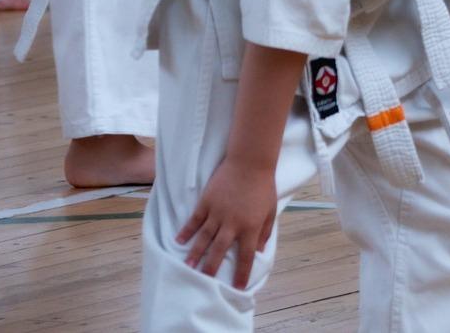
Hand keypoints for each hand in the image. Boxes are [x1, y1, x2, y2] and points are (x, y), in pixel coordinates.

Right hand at [178, 157, 278, 289]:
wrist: (250, 162)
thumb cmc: (263, 186)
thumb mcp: (270, 210)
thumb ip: (265, 231)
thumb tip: (260, 251)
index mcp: (250, 227)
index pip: (246, 256)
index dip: (241, 273)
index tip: (237, 287)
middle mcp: (233, 223)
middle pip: (220, 250)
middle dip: (212, 268)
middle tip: (204, 281)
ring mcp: (218, 213)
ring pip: (204, 238)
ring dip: (195, 253)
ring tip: (187, 266)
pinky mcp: (207, 202)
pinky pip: (195, 220)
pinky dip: (186, 231)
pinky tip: (178, 241)